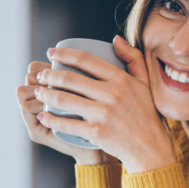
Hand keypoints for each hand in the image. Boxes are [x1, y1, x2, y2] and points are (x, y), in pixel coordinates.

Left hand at [34, 36, 177, 173]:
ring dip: (45, 94)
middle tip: (41, 75)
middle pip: (70, 79)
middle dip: (49, 75)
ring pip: (64, 99)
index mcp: (121, 79)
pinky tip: (43, 116)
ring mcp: (102, 114)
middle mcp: (111, 94)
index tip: (51, 53)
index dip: (64, 54)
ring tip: (38, 92)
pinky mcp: (95, 132)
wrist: (149, 147)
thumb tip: (115, 40)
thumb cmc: (146, 114)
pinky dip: (50, 119)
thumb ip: (133, 58)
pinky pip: (66, 123)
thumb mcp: (145, 83)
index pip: (86, 60)